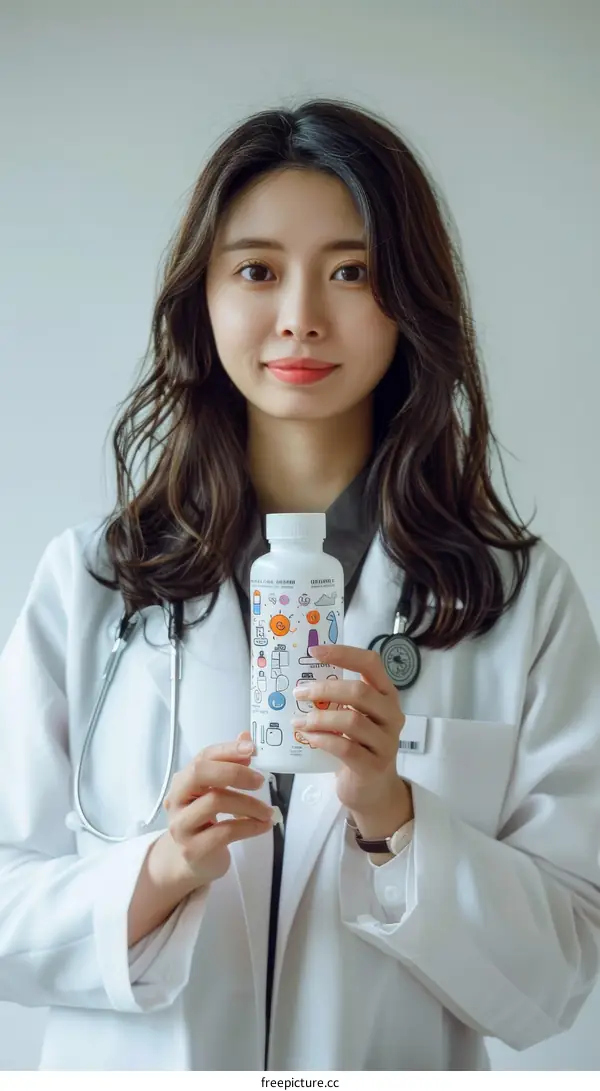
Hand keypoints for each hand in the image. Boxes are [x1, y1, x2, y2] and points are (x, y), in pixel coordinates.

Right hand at [154, 732, 275, 890]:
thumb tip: (246, 736)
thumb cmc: (206, 822)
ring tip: (268, 812)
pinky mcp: (192, 849)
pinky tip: (263, 826)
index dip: (228, 750)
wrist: (192, 862)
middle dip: (234, 772)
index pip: (203, 757)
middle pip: (200, 773)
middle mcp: (176, 799)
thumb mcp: (216, 792)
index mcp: (183, 781)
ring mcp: (181, 825)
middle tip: (261, 781)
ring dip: (249, 804)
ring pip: (215, 802)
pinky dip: (249, 826)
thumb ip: (229, 764)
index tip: (253, 749)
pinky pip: (224, 832)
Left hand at [291, 645, 412, 831]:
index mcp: (386, 695)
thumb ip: (338, 698)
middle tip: (298, 692)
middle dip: (325, 689)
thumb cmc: (358, 744)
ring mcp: (386, 741)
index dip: (344, 653)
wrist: (372, 789)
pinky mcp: (375, 765)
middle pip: (359, 692)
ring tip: (298, 721)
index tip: (315, 651)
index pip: (371, 663)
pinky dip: (323, 740)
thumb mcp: (353, 715)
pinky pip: (346, 748)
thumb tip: (300, 678)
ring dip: (319, 718)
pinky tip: (308, 737)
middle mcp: (392, 714)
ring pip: (352, 720)